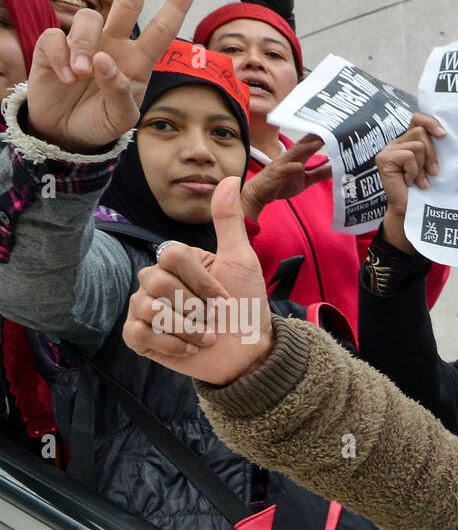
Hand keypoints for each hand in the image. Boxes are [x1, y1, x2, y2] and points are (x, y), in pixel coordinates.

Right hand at [25, 0, 194, 154]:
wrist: (68, 133)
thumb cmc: (101, 122)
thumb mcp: (121, 117)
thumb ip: (119, 91)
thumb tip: (102, 60)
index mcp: (137, 61)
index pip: (160, 31)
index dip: (173, 8)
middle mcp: (113, 44)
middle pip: (126, 2)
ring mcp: (84, 42)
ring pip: (88, 18)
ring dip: (83, 45)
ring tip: (80, 75)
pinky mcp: (54, 44)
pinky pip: (57, 36)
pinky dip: (62, 57)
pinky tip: (65, 77)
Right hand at [123, 178, 272, 385]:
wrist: (249, 351)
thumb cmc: (246, 305)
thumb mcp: (241, 261)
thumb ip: (229, 221)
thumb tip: (230, 178)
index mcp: (178, 261)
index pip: (171, 255)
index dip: (200, 280)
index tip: (224, 297)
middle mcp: (156, 281)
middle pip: (155, 281)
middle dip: (193, 306)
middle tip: (214, 318)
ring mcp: (145, 309)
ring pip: (146, 307)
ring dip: (186, 327)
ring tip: (206, 336)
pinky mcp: (141, 337)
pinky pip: (136, 333)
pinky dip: (168, 344)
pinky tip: (189, 348)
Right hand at [242, 135, 330, 221]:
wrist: (260, 193)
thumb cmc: (281, 184)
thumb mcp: (305, 180)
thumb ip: (319, 173)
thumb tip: (335, 168)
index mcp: (297, 158)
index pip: (310, 144)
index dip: (321, 136)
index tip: (334, 129)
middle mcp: (290, 158)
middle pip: (304, 144)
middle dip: (316, 136)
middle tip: (330, 128)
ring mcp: (282, 164)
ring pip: (296, 153)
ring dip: (307, 147)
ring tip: (319, 142)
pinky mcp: (276, 174)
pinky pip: (285, 170)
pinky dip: (292, 167)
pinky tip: (300, 166)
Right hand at [376, 112, 442, 254]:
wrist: (410, 211)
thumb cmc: (424, 189)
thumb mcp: (431, 164)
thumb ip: (433, 148)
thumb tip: (445, 134)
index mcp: (407, 141)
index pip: (417, 119)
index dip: (430, 122)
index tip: (443, 135)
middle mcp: (395, 142)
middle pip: (420, 132)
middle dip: (431, 154)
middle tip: (433, 172)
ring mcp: (387, 150)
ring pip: (417, 145)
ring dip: (422, 166)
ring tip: (418, 180)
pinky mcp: (384, 159)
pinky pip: (408, 156)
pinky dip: (414, 171)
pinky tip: (409, 182)